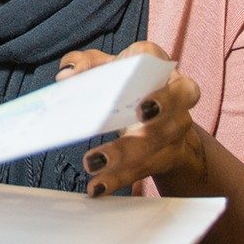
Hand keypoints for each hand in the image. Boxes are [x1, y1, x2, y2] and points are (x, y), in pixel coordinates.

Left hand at [56, 41, 205, 196]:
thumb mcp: (105, 67)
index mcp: (155, 65)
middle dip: (159, 117)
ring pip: (159, 142)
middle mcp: (175, 95)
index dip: (145, 69)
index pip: (153, 57)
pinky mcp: (168, 155)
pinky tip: (97, 186)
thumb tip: (66, 75)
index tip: (140, 103)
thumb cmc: (126, 83)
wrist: (158, 117)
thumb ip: (84, 64)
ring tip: (93, 162)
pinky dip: (119, 178)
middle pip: (175, 106)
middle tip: (138, 121)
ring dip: (127, 155)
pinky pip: (146, 168)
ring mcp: (177, 128)